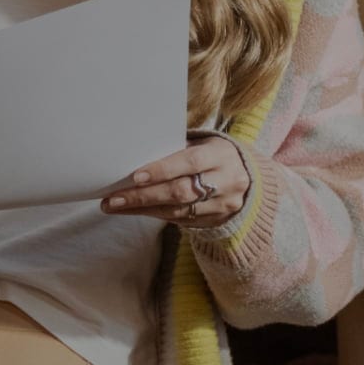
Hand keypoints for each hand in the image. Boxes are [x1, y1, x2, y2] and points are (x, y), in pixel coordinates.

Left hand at [103, 135, 252, 227]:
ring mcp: (223, 204)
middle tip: (114, 197)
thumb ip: (177, 148)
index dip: (162, 170)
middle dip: (144, 196)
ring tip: (115, 205)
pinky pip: (181, 220)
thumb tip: (136, 154)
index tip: (135, 176)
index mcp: (222, 155)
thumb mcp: (204, 144)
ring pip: (178, 210)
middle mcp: (227, 181)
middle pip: (181, 192)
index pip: (190, 163)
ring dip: (143, 209)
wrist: (249, 178)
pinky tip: (135, 210)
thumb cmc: (214, 155)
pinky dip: (155, 214)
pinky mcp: (216, 220)